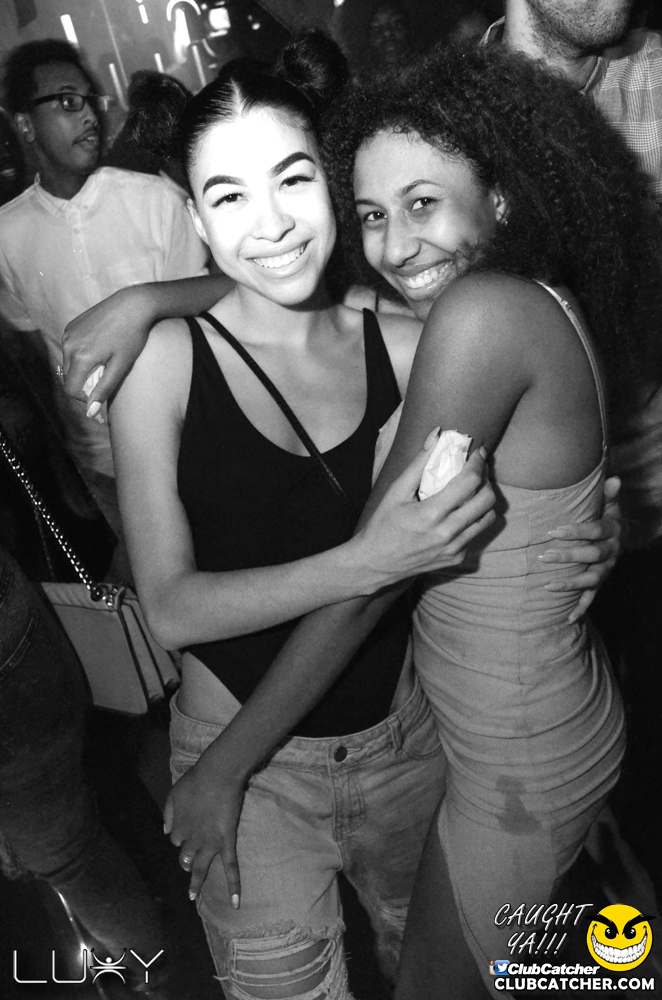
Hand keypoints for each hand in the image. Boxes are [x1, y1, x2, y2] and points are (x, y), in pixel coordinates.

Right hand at [62, 285, 154, 408]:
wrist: (133, 304)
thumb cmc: (132, 337)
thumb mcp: (120, 367)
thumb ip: (103, 390)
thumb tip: (89, 413)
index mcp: (80, 357)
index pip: (71, 389)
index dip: (84, 398)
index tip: (99, 396)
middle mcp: (69, 345)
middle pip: (68, 377)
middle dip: (83, 383)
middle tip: (105, 377)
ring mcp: (68, 333)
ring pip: (68, 363)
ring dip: (82, 369)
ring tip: (104, 362)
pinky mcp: (71, 325)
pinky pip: (70, 348)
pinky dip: (80, 355)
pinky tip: (99, 348)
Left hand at [164, 752, 243, 904]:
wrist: (217, 775)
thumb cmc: (195, 780)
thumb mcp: (173, 793)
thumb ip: (168, 813)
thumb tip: (165, 831)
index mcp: (178, 828)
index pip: (175, 839)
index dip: (180, 835)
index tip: (187, 828)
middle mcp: (192, 840)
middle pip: (185, 857)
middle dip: (185, 860)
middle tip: (188, 861)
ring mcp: (210, 844)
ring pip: (200, 868)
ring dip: (195, 881)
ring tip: (193, 894)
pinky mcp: (226, 842)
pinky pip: (231, 867)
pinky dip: (234, 885)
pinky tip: (235, 902)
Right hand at [357, 440, 495, 587]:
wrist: (376, 564)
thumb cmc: (383, 525)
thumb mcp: (396, 492)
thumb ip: (418, 463)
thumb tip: (437, 434)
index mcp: (431, 514)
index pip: (470, 482)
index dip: (478, 463)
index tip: (477, 453)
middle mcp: (447, 533)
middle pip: (487, 500)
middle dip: (486, 479)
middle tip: (477, 470)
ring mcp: (455, 548)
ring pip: (489, 517)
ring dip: (485, 500)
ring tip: (472, 490)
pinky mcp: (457, 558)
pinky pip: (477, 533)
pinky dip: (474, 519)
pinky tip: (460, 512)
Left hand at [541, 476, 622, 621]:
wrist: (624, 536)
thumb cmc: (609, 516)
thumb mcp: (610, 504)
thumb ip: (609, 494)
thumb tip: (614, 478)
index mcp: (613, 531)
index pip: (595, 531)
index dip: (576, 531)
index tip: (553, 530)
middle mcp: (612, 552)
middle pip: (591, 556)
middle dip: (568, 556)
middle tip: (543, 556)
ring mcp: (607, 570)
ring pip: (591, 579)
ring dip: (570, 583)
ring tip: (548, 586)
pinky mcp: (601, 582)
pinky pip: (592, 597)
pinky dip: (580, 608)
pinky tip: (567, 619)